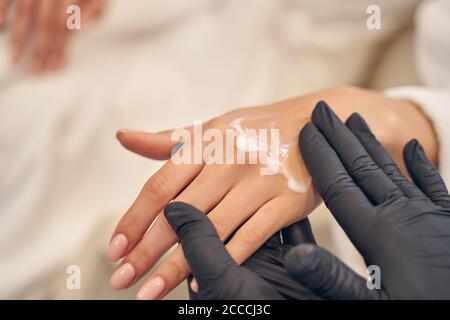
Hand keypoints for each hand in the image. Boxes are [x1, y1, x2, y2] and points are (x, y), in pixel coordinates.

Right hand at [0, 0, 105, 72]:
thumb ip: (96, 11)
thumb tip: (81, 27)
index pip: (64, 26)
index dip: (59, 48)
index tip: (55, 66)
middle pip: (44, 22)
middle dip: (40, 49)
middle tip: (36, 69)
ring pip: (25, 12)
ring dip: (19, 36)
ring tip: (16, 57)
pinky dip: (2, 10)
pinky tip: (0, 27)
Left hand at [108, 86, 436, 298]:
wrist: (320, 123)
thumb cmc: (259, 128)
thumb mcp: (215, 126)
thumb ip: (168, 140)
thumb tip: (123, 137)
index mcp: (207, 142)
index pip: (161, 186)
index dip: (134, 219)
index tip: (114, 249)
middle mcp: (229, 160)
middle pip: (180, 214)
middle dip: (147, 251)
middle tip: (121, 280)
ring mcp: (259, 181)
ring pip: (212, 230)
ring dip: (178, 266)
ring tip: (151, 292)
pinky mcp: (287, 200)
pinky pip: (251, 236)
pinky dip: (227, 260)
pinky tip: (203, 282)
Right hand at [284, 102, 449, 298]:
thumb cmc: (423, 310)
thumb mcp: (370, 303)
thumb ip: (331, 277)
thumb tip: (294, 255)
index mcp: (376, 232)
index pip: (338, 185)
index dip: (320, 157)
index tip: (306, 131)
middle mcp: (399, 213)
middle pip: (361, 167)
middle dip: (339, 137)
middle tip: (323, 110)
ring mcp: (426, 213)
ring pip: (391, 169)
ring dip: (370, 144)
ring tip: (355, 120)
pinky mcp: (448, 219)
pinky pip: (433, 185)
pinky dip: (421, 165)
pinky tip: (413, 149)